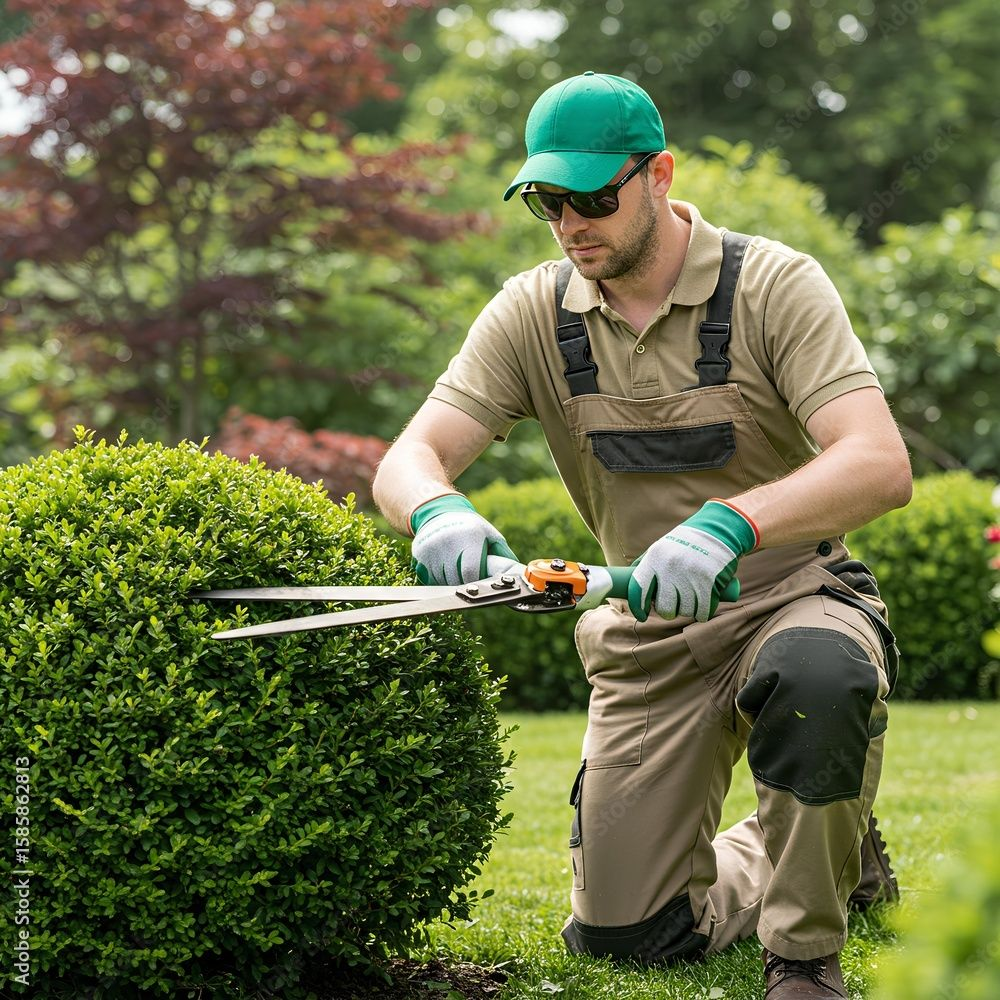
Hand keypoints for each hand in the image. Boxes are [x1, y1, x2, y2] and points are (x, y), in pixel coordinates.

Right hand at [410, 495, 518, 585]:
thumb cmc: (470, 527)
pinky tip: (443, 567)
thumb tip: (515, 575)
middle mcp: (447, 542)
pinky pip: (429, 578)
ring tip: (455, 568)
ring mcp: (430, 549)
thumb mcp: (489, 535)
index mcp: (469, 537)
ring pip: (442, 581)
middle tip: (469, 577)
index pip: (470, 571)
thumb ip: (502, 555)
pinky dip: (437, 579)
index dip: (476, 581)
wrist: (438, 513)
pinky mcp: (419, 554)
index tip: (480, 583)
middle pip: (456, 579)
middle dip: (464, 583)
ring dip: (450, 582)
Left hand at [628, 499, 756, 621]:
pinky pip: (702, 611)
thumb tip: (629, 576)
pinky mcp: (709, 583)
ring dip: (687, 611)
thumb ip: (646, 562)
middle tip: (673, 607)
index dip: (637, 607)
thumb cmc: (687, 540)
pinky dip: (702, 613)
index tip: (642, 616)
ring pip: (684, 611)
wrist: (718, 528)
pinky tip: (702, 609)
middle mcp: (670, 568)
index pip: (638, 589)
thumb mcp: (662, 546)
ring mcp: (690, 576)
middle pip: (664, 607)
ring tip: (690, 602)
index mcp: (655, 558)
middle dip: (668, 611)